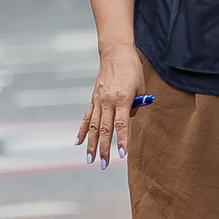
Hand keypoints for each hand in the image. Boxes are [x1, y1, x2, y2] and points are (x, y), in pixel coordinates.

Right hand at [79, 41, 143, 168]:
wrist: (116, 53)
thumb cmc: (132, 71)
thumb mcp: (140, 88)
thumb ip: (136, 106)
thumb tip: (127, 122)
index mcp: (123, 99)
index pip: (122, 125)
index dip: (122, 140)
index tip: (122, 154)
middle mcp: (108, 101)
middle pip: (105, 129)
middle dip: (104, 148)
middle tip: (103, 164)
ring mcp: (98, 100)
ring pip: (93, 126)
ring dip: (91, 144)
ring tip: (90, 159)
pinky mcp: (93, 99)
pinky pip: (87, 117)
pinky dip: (83, 130)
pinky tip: (79, 142)